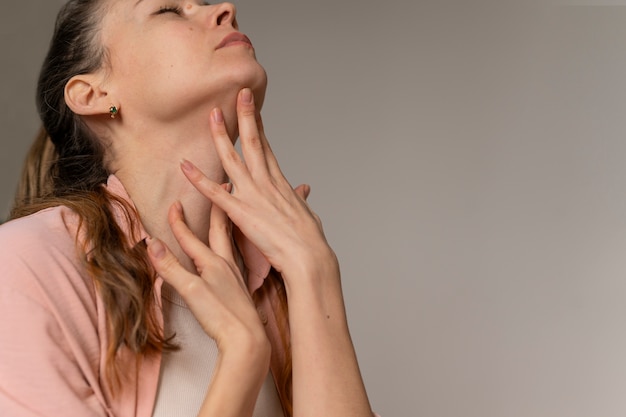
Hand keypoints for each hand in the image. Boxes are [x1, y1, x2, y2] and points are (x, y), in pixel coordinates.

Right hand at [146, 188, 268, 352]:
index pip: (191, 236)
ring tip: (232, 212)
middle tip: (223, 186)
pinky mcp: (240, 288)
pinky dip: (234, 244)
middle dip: (218, 207)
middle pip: (221, 229)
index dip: (179, 221)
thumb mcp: (191, 291)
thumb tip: (152, 243)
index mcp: (214, 262)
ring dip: (228, 224)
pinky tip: (235, 253)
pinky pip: (237, 256)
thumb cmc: (222, 316)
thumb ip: (171, 267)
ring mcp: (236, 275)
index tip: (173, 203)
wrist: (248, 339)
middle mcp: (227, 264)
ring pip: (232, 241)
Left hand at [179, 88, 337, 280]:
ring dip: (221, 135)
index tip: (253, 108)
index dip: (259, 126)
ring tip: (211, 114)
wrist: (310, 257)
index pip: (267, 148)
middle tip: (240, 92)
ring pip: (233, 159)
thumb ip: (301, 199)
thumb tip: (304, 189)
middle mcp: (267, 183)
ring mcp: (254, 195)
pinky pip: (215, 192)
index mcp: (281, 183)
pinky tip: (185, 166)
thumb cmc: (310, 241)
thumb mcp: (307, 213)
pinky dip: (199, 178)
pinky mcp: (241, 212)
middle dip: (246, 115)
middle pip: (255, 142)